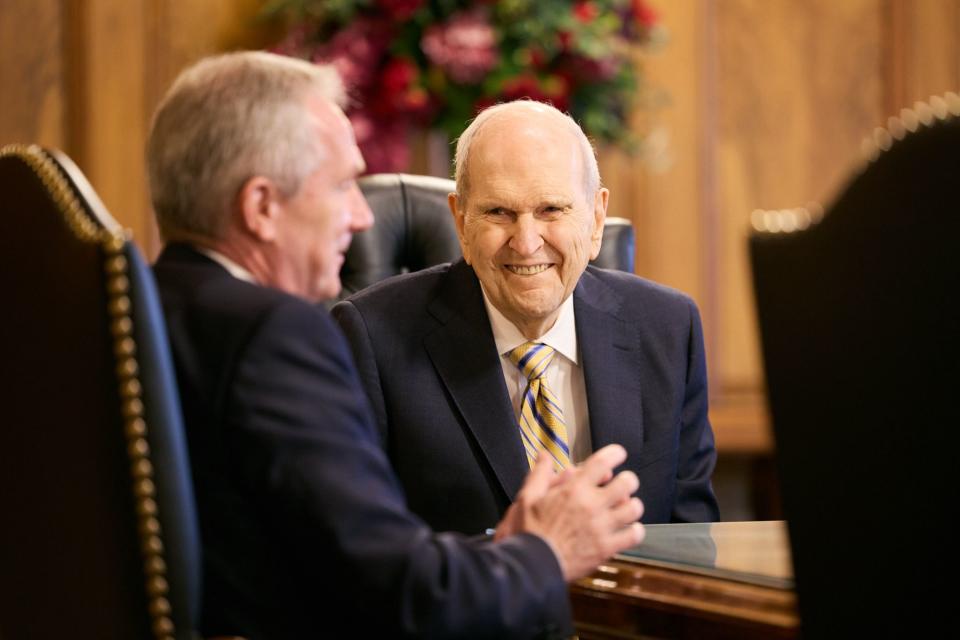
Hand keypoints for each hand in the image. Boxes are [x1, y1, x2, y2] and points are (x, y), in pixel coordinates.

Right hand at [494, 444, 644, 580]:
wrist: (532, 566)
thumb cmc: (528, 532)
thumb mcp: (527, 498)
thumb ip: (539, 474)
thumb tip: (544, 456)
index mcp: (574, 490)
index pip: (602, 463)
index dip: (615, 453)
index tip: (618, 453)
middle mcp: (592, 506)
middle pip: (627, 483)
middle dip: (627, 480)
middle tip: (623, 483)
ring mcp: (602, 528)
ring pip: (634, 509)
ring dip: (632, 505)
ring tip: (625, 507)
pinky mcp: (606, 549)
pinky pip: (634, 536)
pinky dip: (635, 531)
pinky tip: (627, 530)